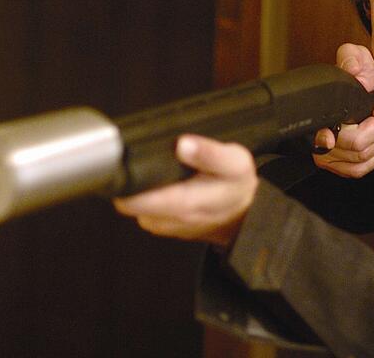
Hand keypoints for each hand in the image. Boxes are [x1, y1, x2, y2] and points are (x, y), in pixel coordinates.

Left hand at [113, 135, 257, 246]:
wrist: (247, 214)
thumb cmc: (237, 186)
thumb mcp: (234, 162)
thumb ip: (209, 152)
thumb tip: (183, 144)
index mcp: (185, 203)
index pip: (136, 202)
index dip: (125, 184)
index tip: (126, 167)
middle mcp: (173, 219)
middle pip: (130, 205)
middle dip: (132, 186)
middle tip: (143, 166)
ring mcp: (168, 227)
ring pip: (136, 210)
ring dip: (141, 194)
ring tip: (157, 178)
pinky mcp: (168, 228)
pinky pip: (147, 214)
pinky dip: (150, 202)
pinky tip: (165, 189)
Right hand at [312, 43, 373, 177]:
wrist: (348, 87)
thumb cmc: (349, 77)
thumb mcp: (352, 59)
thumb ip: (352, 59)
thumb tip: (352, 70)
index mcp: (319, 115)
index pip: (324, 137)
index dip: (342, 135)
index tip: (371, 115)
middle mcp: (318, 139)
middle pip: (356, 148)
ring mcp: (326, 155)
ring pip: (360, 160)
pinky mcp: (335, 165)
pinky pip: (358, 170)